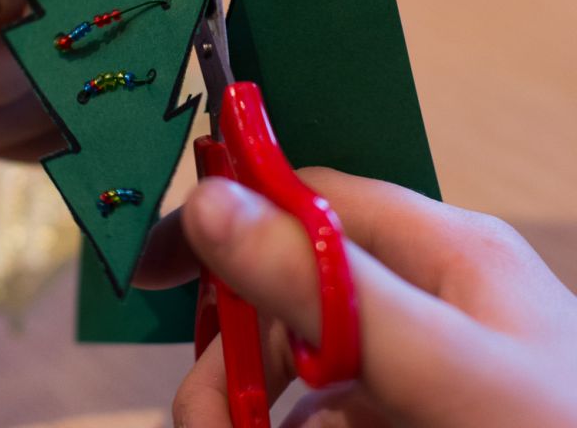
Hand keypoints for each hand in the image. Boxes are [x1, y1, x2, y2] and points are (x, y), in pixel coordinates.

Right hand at [137, 169, 576, 426]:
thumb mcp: (444, 365)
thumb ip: (328, 285)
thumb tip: (212, 202)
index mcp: (442, 251)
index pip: (310, 199)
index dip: (230, 218)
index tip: (159, 264)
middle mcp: (426, 300)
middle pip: (292, 292)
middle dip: (233, 348)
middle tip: (204, 417)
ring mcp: (419, 368)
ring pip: (298, 364)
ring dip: (248, 402)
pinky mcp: (412, 416)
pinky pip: (322, 413)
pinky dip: (284, 427)